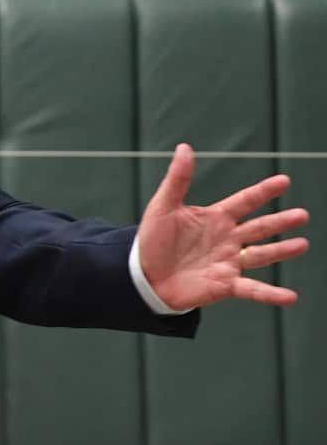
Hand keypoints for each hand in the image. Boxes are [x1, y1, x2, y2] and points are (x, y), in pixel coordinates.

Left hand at [138, 143, 307, 310]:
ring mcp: (228, 262)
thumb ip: (177, 179)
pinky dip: (271, 294)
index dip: (263, 191)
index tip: (284, 180)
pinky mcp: (225, 285)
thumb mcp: (163, 207)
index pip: (245, 201)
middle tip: (302, 214)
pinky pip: (252, 289)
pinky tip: (290, 297)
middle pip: (259, 227)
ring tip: (302, 244)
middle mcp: (227, 239)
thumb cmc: (152, 240)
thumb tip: (184, 147)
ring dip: (281, 251)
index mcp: (215, 218)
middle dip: (280, 221)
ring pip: (261, 255)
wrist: (143, 276)